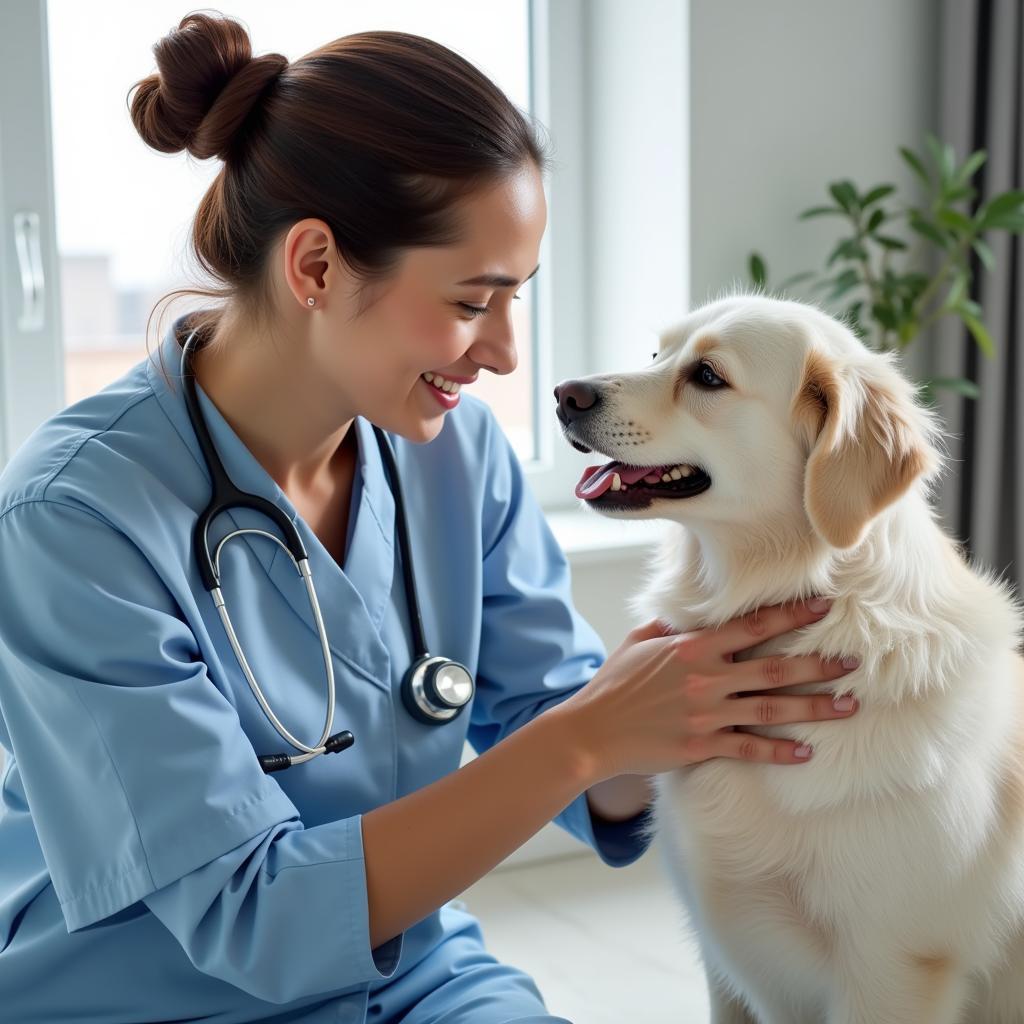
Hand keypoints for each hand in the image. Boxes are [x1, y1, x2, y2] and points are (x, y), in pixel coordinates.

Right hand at [553, 599, 858, 782]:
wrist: (591, 731)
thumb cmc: (613, 684)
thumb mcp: (637, 643)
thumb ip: (667, 627)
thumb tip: (685, 613)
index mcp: (693, 648)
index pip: (753, 627)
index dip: (791, 617)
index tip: (823, 608)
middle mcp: (707, 679)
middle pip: (775, 670)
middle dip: (819, 666)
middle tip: (852, 663)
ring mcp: (707, 714)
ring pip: (772, 710)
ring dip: (814, 708)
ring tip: (848, 706)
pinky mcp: (701, 745)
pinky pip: (749, 748)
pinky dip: (779, 751)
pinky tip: (806, 751)